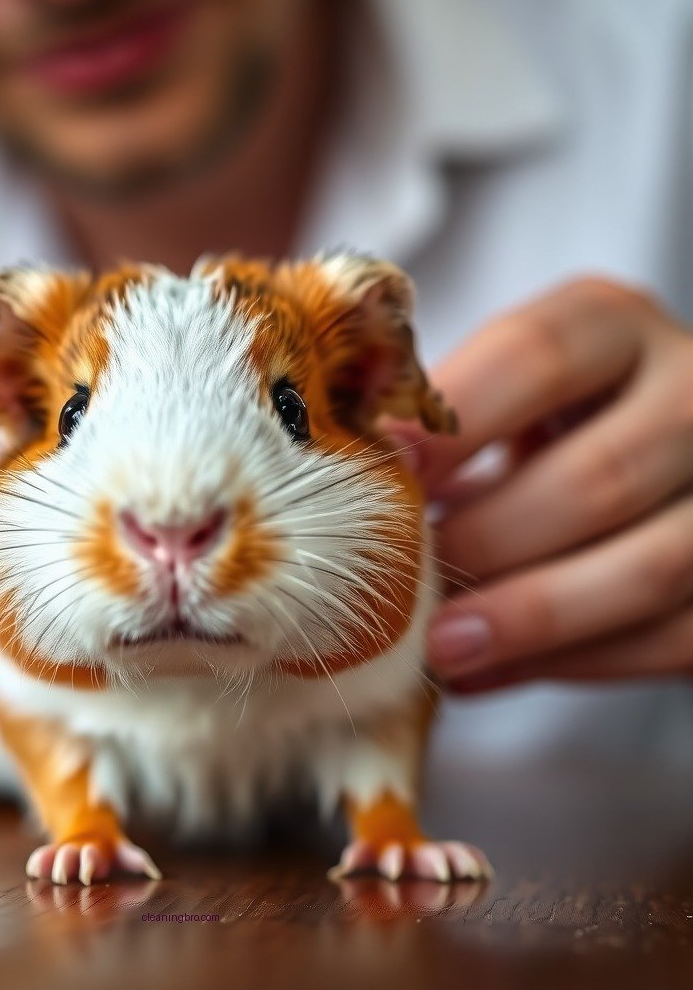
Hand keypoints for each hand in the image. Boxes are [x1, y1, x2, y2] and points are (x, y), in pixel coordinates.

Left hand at [395, 277, 692, 690]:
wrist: (633, 450)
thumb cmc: (530, 416)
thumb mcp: (492, 385)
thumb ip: (433, 415)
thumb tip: (341, 469)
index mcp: (610, 325)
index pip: (535, 357)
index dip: (453, 422)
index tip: (383, 471)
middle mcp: (692, 393)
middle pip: (599, 476)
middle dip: (489, 540)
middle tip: (405, 581)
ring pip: (651, 568)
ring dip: (529, 619)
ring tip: (437, 647)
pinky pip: (672, 638)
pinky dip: (568, 665)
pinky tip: (481, 673)